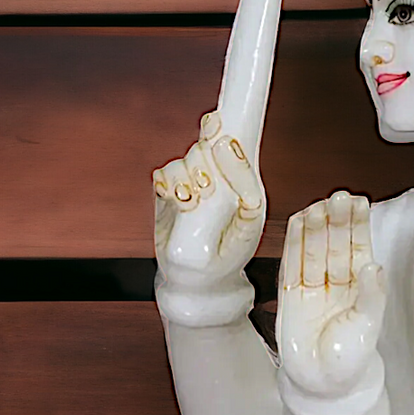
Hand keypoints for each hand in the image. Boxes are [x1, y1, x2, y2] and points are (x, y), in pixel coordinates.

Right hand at [153, 109, 265, 300]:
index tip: (222, 141)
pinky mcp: (170, 189)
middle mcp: (220, 175)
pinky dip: (167, 182)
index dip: (227, 139)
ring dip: (185, 177)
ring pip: (186, 160)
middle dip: (205, 165)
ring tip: (189, 202)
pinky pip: (165, 173)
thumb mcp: (247, 230)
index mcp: (244, 181)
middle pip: (208, 148)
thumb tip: (242, 180)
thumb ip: (248, 202)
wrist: (198, 275)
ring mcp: (193, 180)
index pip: (237, 146)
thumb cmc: (229, 252)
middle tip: (206, 189)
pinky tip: (171, 197)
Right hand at [277, 191, 386, 399]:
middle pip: (335, 244)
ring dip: (316, 226)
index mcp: (359, 288)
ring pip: (314, 249)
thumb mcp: (368, 326)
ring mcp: (312, 287)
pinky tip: (297, 221)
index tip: (359, 202)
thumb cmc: (350, 360)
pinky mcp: (290, 295)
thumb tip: (373, 264)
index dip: (358, 226)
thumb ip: (372, 295)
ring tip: (319, 205)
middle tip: (338, 196)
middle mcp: (336, 283)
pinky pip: (292, 262)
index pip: (358, 249)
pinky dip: (294, 242)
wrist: (321, 386)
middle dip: (337, 220)